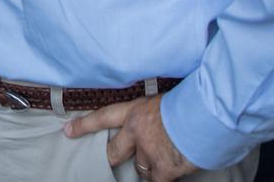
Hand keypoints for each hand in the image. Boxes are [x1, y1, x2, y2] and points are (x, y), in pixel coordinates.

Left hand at [64, 94, 197, 180]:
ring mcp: (148, 151)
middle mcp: (136, 132)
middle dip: (112, 156)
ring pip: (139, 167)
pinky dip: (161, 179)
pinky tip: (168, 174)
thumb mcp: (164, 101)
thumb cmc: (190, 104)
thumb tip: (157, 123)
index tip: (67, 131)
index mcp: (135, 111)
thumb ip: (152, 114)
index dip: (84, 125)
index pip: (102, 117)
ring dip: (148, 166)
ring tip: (162, 158)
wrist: (206, 116)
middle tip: (110, 159)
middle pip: (115, 151)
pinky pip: (155, 181)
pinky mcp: (163, 168)